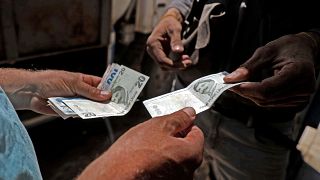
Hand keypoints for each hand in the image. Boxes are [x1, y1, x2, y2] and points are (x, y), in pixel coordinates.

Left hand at [7, 70, 110, 114]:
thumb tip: (107, 95)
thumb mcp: (74, 83)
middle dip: (104, 102)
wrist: (31, 92)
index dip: (110, 88)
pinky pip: (78, 114)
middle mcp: (81, 92)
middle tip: (114, 106)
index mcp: (84, 81)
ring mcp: (75, 102)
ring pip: (89, 108)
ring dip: (93, 109)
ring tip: (100, 111)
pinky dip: (80, 114)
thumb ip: (90, 91)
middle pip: (97, 98)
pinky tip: (81, 113)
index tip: (121, 93)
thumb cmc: (51, 81)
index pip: (101, 84)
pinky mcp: (68, 111)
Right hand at [78, 108, 203, 179]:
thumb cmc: (135, 153)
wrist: (115, 175)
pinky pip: (166, 169)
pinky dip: (159, 164)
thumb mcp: (158, 126)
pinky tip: (145, 159)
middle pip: (187, 147)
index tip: (174, 121)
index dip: (184, 124)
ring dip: (166, 151)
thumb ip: (178, 118)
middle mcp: (188, 171)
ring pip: (176, 159)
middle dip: (175, 139)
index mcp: (192, 154)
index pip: (197, 133)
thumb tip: (189, 113)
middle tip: (157, 133)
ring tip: (148, 147)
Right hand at [146, 8, 191, 69]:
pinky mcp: (159, 54)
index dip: (173, 65)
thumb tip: (178, 51)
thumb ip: (176, 40)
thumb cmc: (171, 23)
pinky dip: (175, 63)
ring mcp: (154, 52)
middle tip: (189, 62)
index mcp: (153, 43)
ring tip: (187, 60)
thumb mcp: (175, 30)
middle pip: (162, 64)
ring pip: (164, 66)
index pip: (162, 60)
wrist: (169, 20)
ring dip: (176, 66)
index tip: (185, 64)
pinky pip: (166, 62)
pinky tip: (183, 59)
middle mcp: (151, 49)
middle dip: (176, 66)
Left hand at [224, 32, 318, 108]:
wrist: (305, 50)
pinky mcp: (297, 102)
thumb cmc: (287, 47)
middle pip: (266, 98)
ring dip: (250, 95)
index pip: (268, 89)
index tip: (230, 84)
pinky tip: (252, 87)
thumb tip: (230, 79)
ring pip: (267, 103)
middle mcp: (304, 87)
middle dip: (245, 91)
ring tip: (239, 84)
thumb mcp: (266, 51)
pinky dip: (258, 96)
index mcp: (299, 72)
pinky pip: (271, 103)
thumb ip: (249, 67)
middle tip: (229, 83)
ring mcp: (301, 97)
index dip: (247, 89)